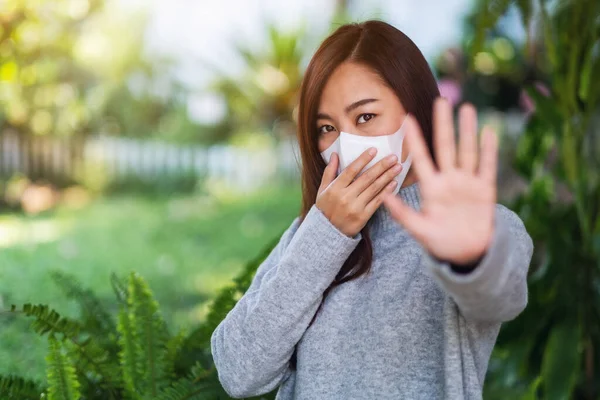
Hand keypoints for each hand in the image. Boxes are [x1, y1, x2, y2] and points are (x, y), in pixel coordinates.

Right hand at [316, 148, 401, 236]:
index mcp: (335, 188)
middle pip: (366, 178)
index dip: (363, 159)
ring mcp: (355, 208)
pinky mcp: (363, 217)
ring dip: (387, 177)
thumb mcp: (323, 189)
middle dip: (381, 166)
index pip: (351, 170)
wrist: (328, 232)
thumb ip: (329, 171)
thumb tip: (335, 154)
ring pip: (374, 189)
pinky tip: (394, 183)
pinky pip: (377, 202)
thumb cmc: (325, 208)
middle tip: (393, 157)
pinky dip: (386, 192)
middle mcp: (345, 197)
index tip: (374, 150)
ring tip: (397, 167)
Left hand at [383, 98, 496, 264]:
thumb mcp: (418, 229)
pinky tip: (489, 132)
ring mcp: (467, 183)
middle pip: (445, 147)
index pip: (421, 158)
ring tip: (467, 108)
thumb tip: (383, 195)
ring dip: (467, 131)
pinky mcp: (485, 190)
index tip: (407, 118)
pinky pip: (487, 167)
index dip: (415, 139)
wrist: (466, 254)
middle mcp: (449, 180)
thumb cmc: (440, 242)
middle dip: (443, 125)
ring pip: (467, 151)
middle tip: (441, 101)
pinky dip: (489, 151)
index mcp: (431, 188)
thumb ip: (402, 213)